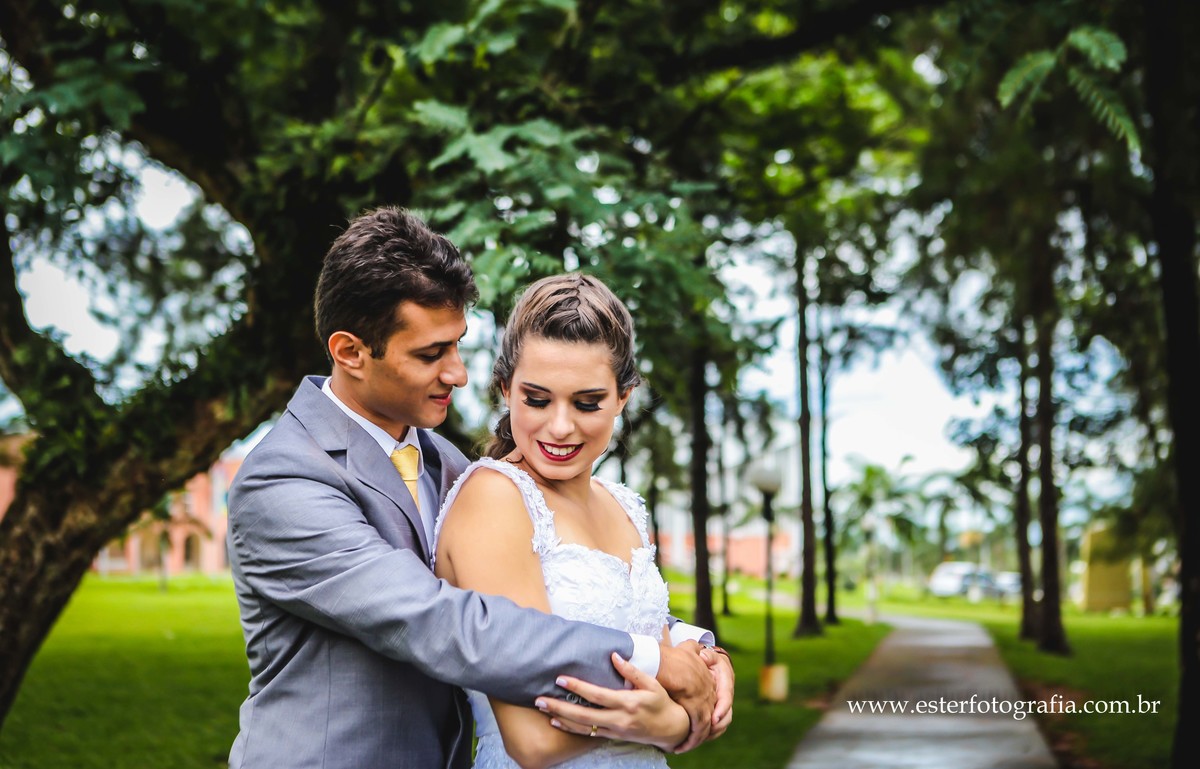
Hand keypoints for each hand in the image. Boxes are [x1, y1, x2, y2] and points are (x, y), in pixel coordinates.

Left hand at [535, 653, 688, 751]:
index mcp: (628, 703)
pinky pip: (588, 734)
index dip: (578, 688)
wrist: (670, 729)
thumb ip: (631, 671)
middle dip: (560, 708)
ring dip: (561, 719)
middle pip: (584, 715)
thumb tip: (614, 655)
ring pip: (583, 727)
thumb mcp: (651, 683)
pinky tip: (557, 722)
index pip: (597, 695)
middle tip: (540, 700)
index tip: (560, 679)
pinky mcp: (612, 736)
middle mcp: (619, 719)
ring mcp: (614, 730)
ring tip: (542, 710)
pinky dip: (571, 729)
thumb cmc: (661, 702)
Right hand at [655, 640, 715, 751]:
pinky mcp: (697, 707)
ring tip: (686, 745)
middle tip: (693, 737)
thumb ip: (693, 647)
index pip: (710, 696)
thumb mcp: (686, 647)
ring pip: (705, 722)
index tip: (695, 717)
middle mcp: (708, 687)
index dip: (704, 708)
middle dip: (704, 726)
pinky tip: (683, 745)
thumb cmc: (669, 655)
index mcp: (707, 675)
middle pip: (711, 711)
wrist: (662, 660)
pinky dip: (693, 738)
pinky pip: (699, 728)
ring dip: (697, 736)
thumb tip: (698, 647)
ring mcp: (704, 697)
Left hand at [706, 649, 733, 739]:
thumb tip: (704, 656)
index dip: (721, 710)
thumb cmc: (707, 659)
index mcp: (726, 683)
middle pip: (726, 715)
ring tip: (698, 738)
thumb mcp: (709, 655)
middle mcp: (726, 696)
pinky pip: (716, 725)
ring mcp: (722, 705)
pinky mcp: (716, 711)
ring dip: (712, 732)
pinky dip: (709, 733)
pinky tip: (696, 738)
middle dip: (717, 725)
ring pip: (722, 723)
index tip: (713, 719)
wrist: (710, 663)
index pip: (726, 698)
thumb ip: (707, 656)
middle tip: (704, 733)